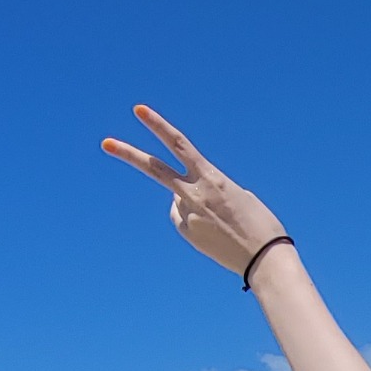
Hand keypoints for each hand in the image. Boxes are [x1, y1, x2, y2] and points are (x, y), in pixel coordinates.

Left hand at [102, 105, 292, 278]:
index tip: (139, 111)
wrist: (265, 259)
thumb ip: (208, 187)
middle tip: (105, 143)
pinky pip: (184, 220)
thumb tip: (182, 197)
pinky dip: (195, 222)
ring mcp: (187, 215)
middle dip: (129, 154)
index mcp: (211, 177)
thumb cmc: (259, 224)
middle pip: (155, 169)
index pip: (179, 144)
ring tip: (219, 220)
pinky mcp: (187, 233)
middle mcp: (194, 194)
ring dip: (190, 202)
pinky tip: (215, 232)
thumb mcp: (238, 194)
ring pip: (176, 200)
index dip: (158, 125)